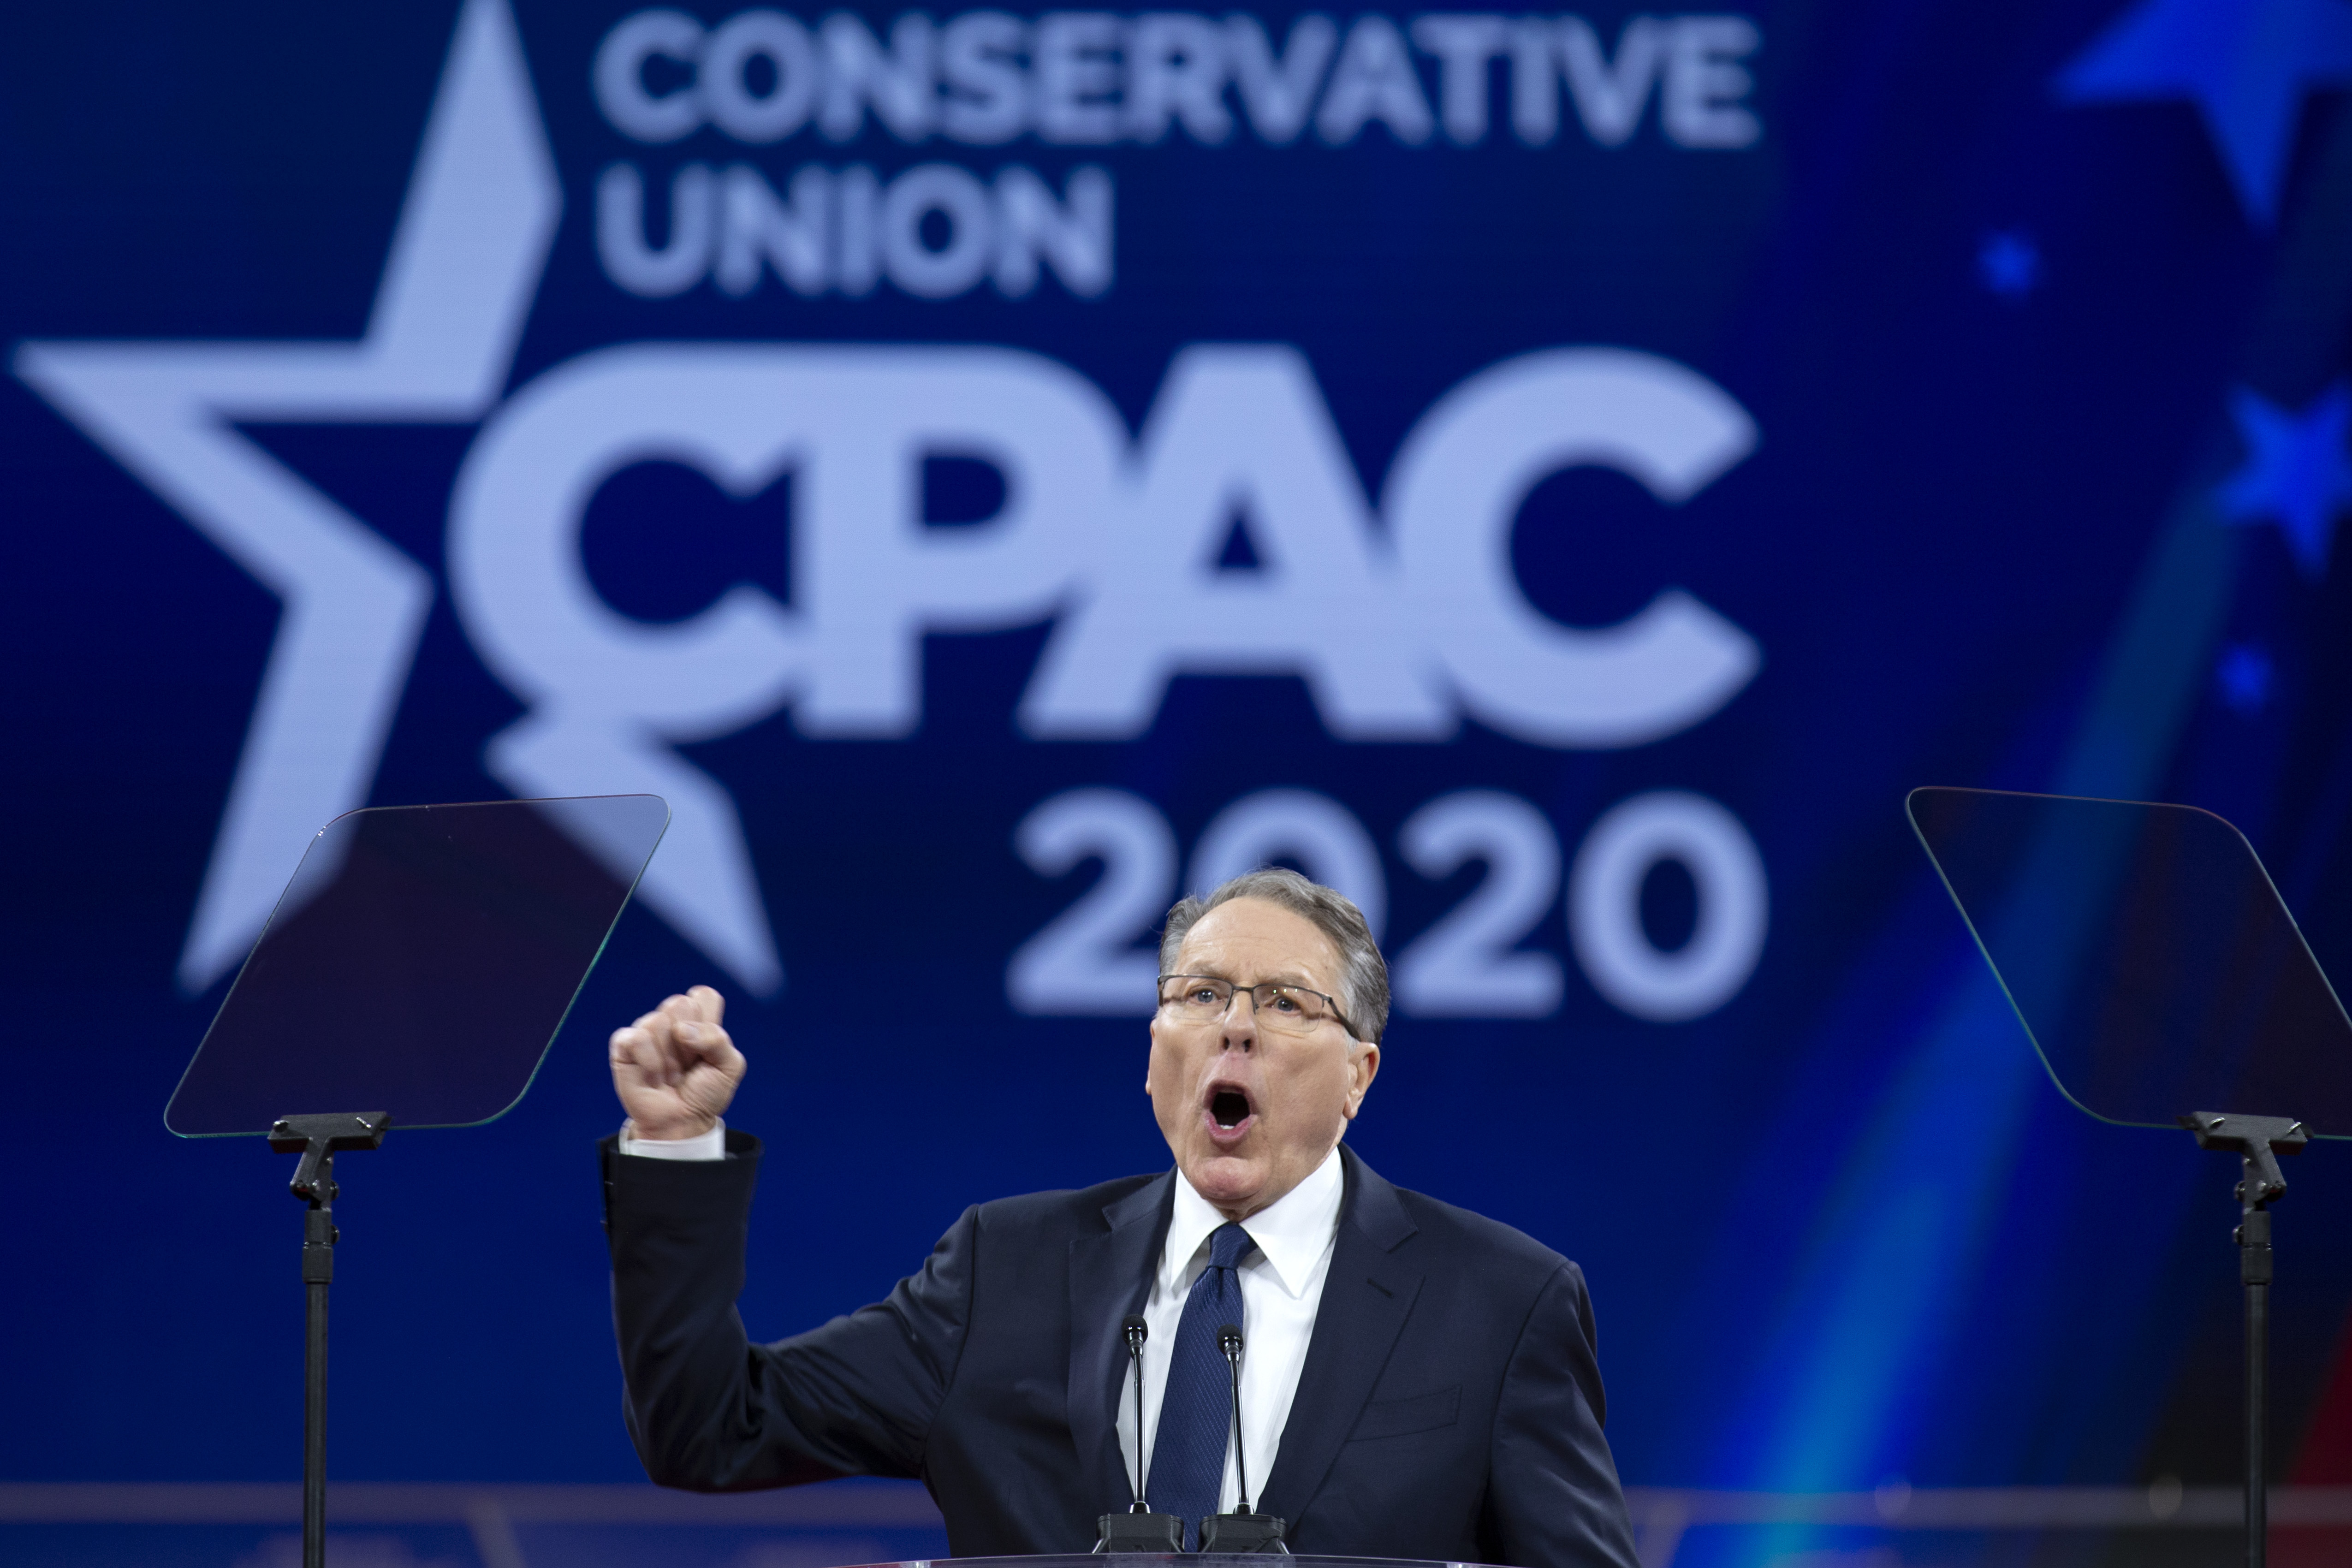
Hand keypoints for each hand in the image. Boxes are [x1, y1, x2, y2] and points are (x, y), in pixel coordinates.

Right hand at [609, 985, 744, 1140]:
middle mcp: (671, 1021)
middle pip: (680, 1004)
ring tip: (671, 1076)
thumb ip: (718, 1040)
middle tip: (688, 1066)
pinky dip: (650, 1062)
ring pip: (658, 1021)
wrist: (682, 1122)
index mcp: (699, 1020)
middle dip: (689, 1044)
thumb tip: (682, 1030)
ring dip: (670, 1059)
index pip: (703, 995)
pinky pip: (637, 1038)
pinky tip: (654, 1078)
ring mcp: (647, 1031)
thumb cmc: (705, 1093)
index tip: (706, 1049)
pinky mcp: (625, 1046)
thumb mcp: (729, 1067)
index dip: (708, 1022)